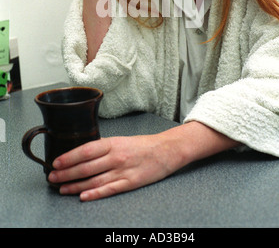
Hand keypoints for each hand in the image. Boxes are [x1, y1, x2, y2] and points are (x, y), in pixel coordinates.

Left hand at [48, 132, 183, 201]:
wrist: (166, 149)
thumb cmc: (143, 145)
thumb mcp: (121, 140)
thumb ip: (103, 148)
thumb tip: (82, 155)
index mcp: (113, 143)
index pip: (85, 150)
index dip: (68, 157)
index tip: (56, 162)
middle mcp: (116, 156)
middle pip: (86, 167)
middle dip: (66, 173)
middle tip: (53, 177)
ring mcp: (123, 170)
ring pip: (94, 180)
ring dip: (76, 185)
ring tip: (63, 188)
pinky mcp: (131, 182)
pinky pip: (110, 189)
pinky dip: (95, 194)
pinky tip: (84, 196)